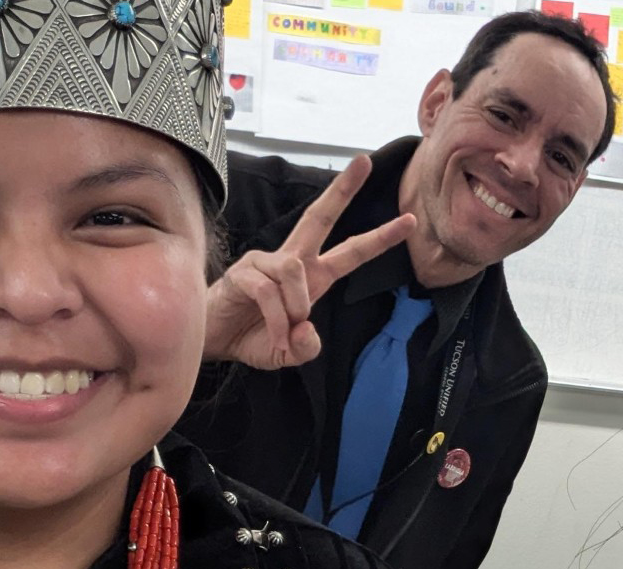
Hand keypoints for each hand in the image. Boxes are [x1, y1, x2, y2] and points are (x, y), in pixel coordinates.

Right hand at [203, 154, 416, 370]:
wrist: (213, 344)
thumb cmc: (253, 339)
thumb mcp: (288, 354)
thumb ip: (306, 348)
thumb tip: (307, 329)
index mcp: (313, 277)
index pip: (351, 251)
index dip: (380, 237)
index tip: (409, 220)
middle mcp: (291, 262)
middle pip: (319, 218)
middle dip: (344, 190)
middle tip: (365, 160)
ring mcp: (265, 262)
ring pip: (295, 271)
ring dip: (296, 308)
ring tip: (285, 333)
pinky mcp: (243, 272)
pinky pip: (269, 291)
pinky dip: (276, 319)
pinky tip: (272, 334)